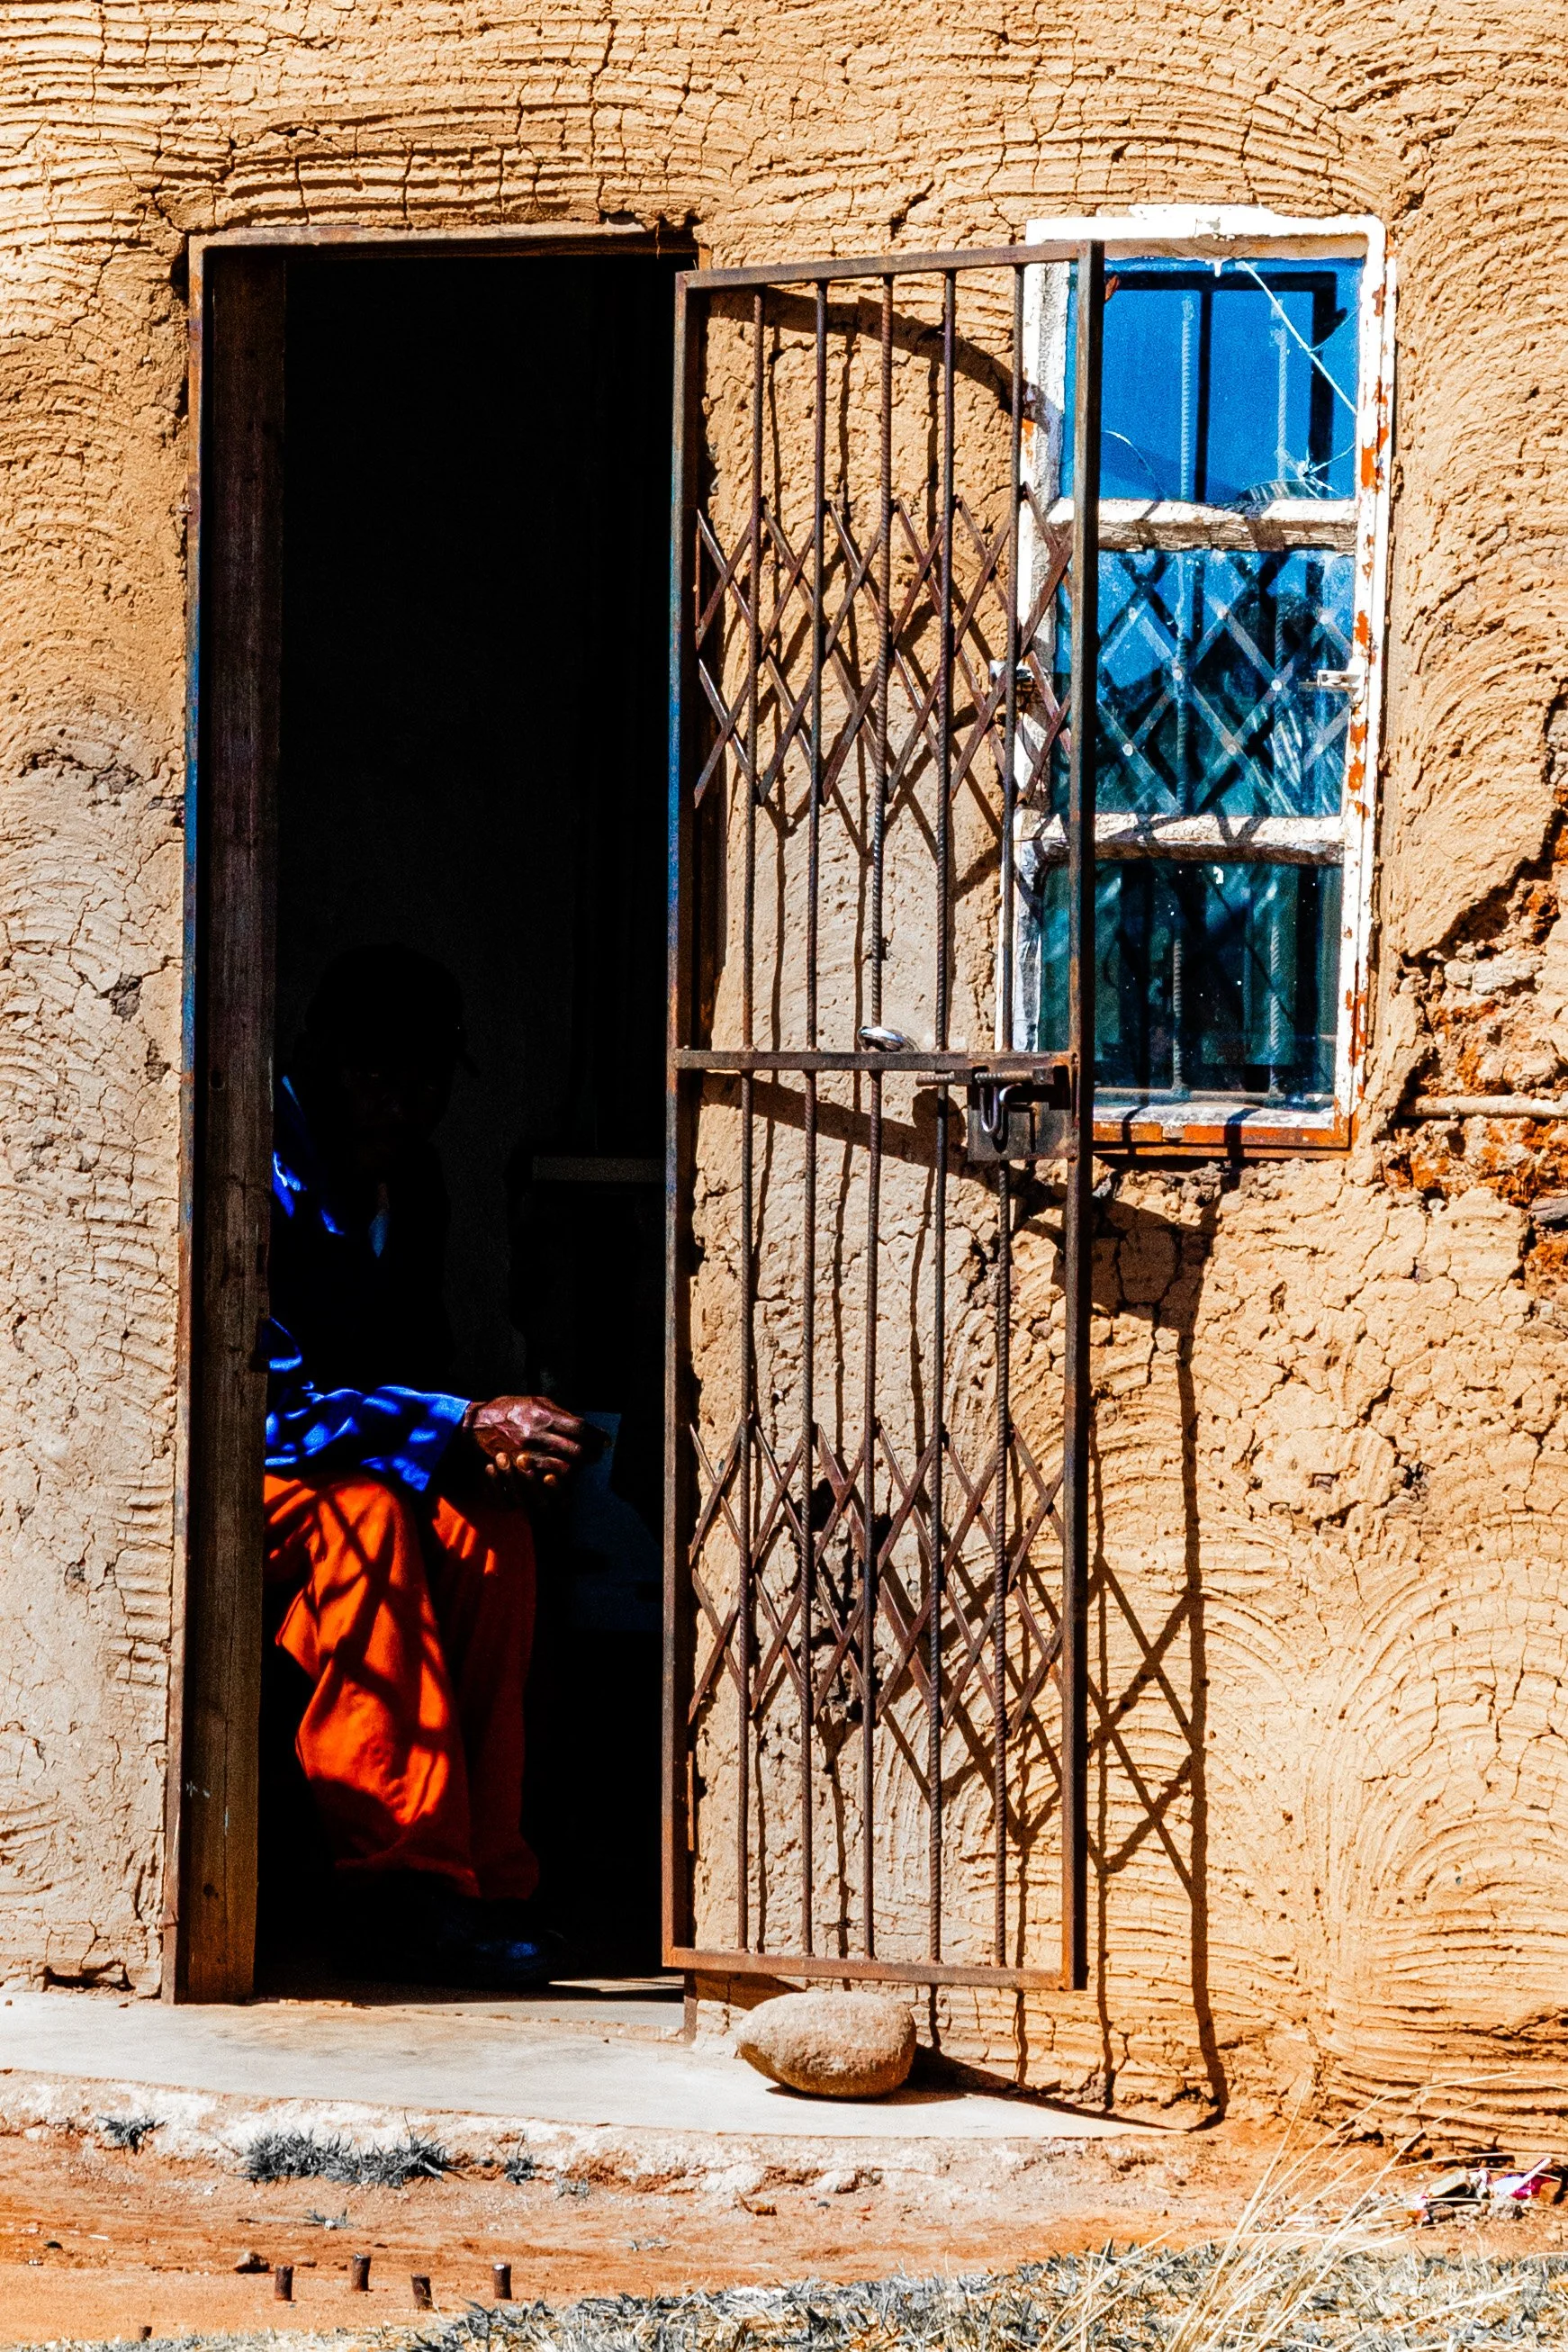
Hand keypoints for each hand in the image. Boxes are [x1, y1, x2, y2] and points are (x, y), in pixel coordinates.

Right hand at [464, 1396, 592, 1494]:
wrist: (475, 1426)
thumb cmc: (508, 1411)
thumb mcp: (534, 1402)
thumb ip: (559, 1413)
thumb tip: (583, 1425)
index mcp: (542, 1416)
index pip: (580, 1428)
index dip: (597, 1436)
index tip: (605, 1441)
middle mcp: (537, 1436)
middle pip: (577, 1451)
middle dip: (592, 1455)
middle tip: (597, 1455)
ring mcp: (528, 1455)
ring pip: (565, 1469)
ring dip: (578, 1469)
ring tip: (582, 1465)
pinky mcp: (519, 1469)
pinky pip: (546, 1479)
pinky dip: (559, 1478)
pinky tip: (563, 1473)